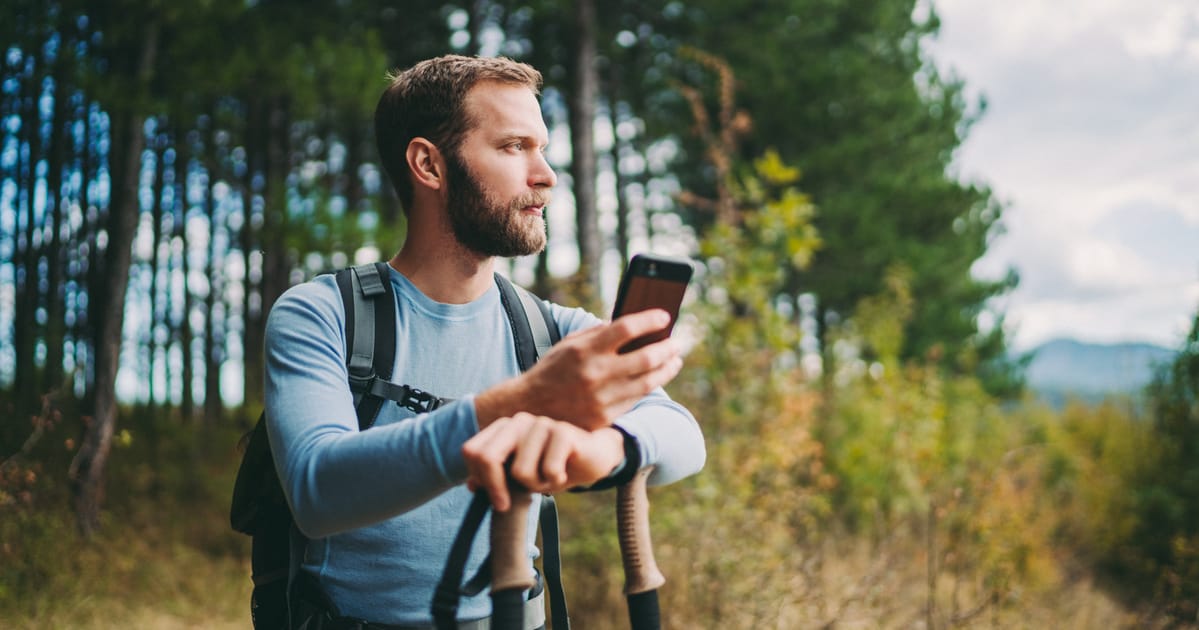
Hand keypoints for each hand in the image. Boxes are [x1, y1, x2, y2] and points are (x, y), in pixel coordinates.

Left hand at [462, 412, 624, 510]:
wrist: (592, 457)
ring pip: (520, 471)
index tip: (494, 498)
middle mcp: (519, 421)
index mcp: (503, 428)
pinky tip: (564, 472)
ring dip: (536, 485)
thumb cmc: (553, 466)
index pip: (471, 451)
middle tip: (505, 505)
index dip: (478, 478)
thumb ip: (496, 477)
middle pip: (487, 457)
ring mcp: (541, 424)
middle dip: (495, 487)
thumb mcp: (520, 476)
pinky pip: (547, 470)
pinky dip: (555, 481)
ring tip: (549, 477)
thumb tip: (472, 485)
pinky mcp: (562, 432)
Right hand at [475, 309, 683, 430]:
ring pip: (648, 382)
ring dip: (667, 368)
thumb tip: (631, 324)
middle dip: (667, 347)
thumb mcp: (569, 344)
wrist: (530, 408)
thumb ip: (598, 333)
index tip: (665, 315)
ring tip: (675, 359)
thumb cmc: (554, 370)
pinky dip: (650, 385)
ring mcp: (601, 399)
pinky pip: (636, 399)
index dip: (650, 319)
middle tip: (678, 341)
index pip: (626, 328)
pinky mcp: (604, 417)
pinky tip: (657, 376)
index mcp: (585, 350)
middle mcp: (595, 374)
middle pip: (645, 357)